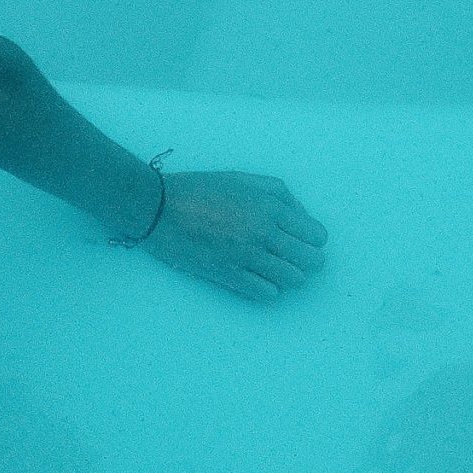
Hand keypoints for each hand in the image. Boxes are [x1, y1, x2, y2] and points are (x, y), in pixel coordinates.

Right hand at [141, 170, 326, 299]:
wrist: (156, 207)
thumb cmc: (199, 189)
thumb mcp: (243, 178)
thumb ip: (280, 194)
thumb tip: (303, 216)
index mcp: (268, 206)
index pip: (316, 235)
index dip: (312, 239)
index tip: (299, 240)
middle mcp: (262, 232)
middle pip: (311, 261)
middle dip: (306, 260)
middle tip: (289, 256)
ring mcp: (245, 256)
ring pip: (293, 280)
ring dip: (287, 275)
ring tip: (272, 267)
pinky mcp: (228, 275)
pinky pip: (266, 293)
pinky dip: (267, 288)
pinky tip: (255, 277)